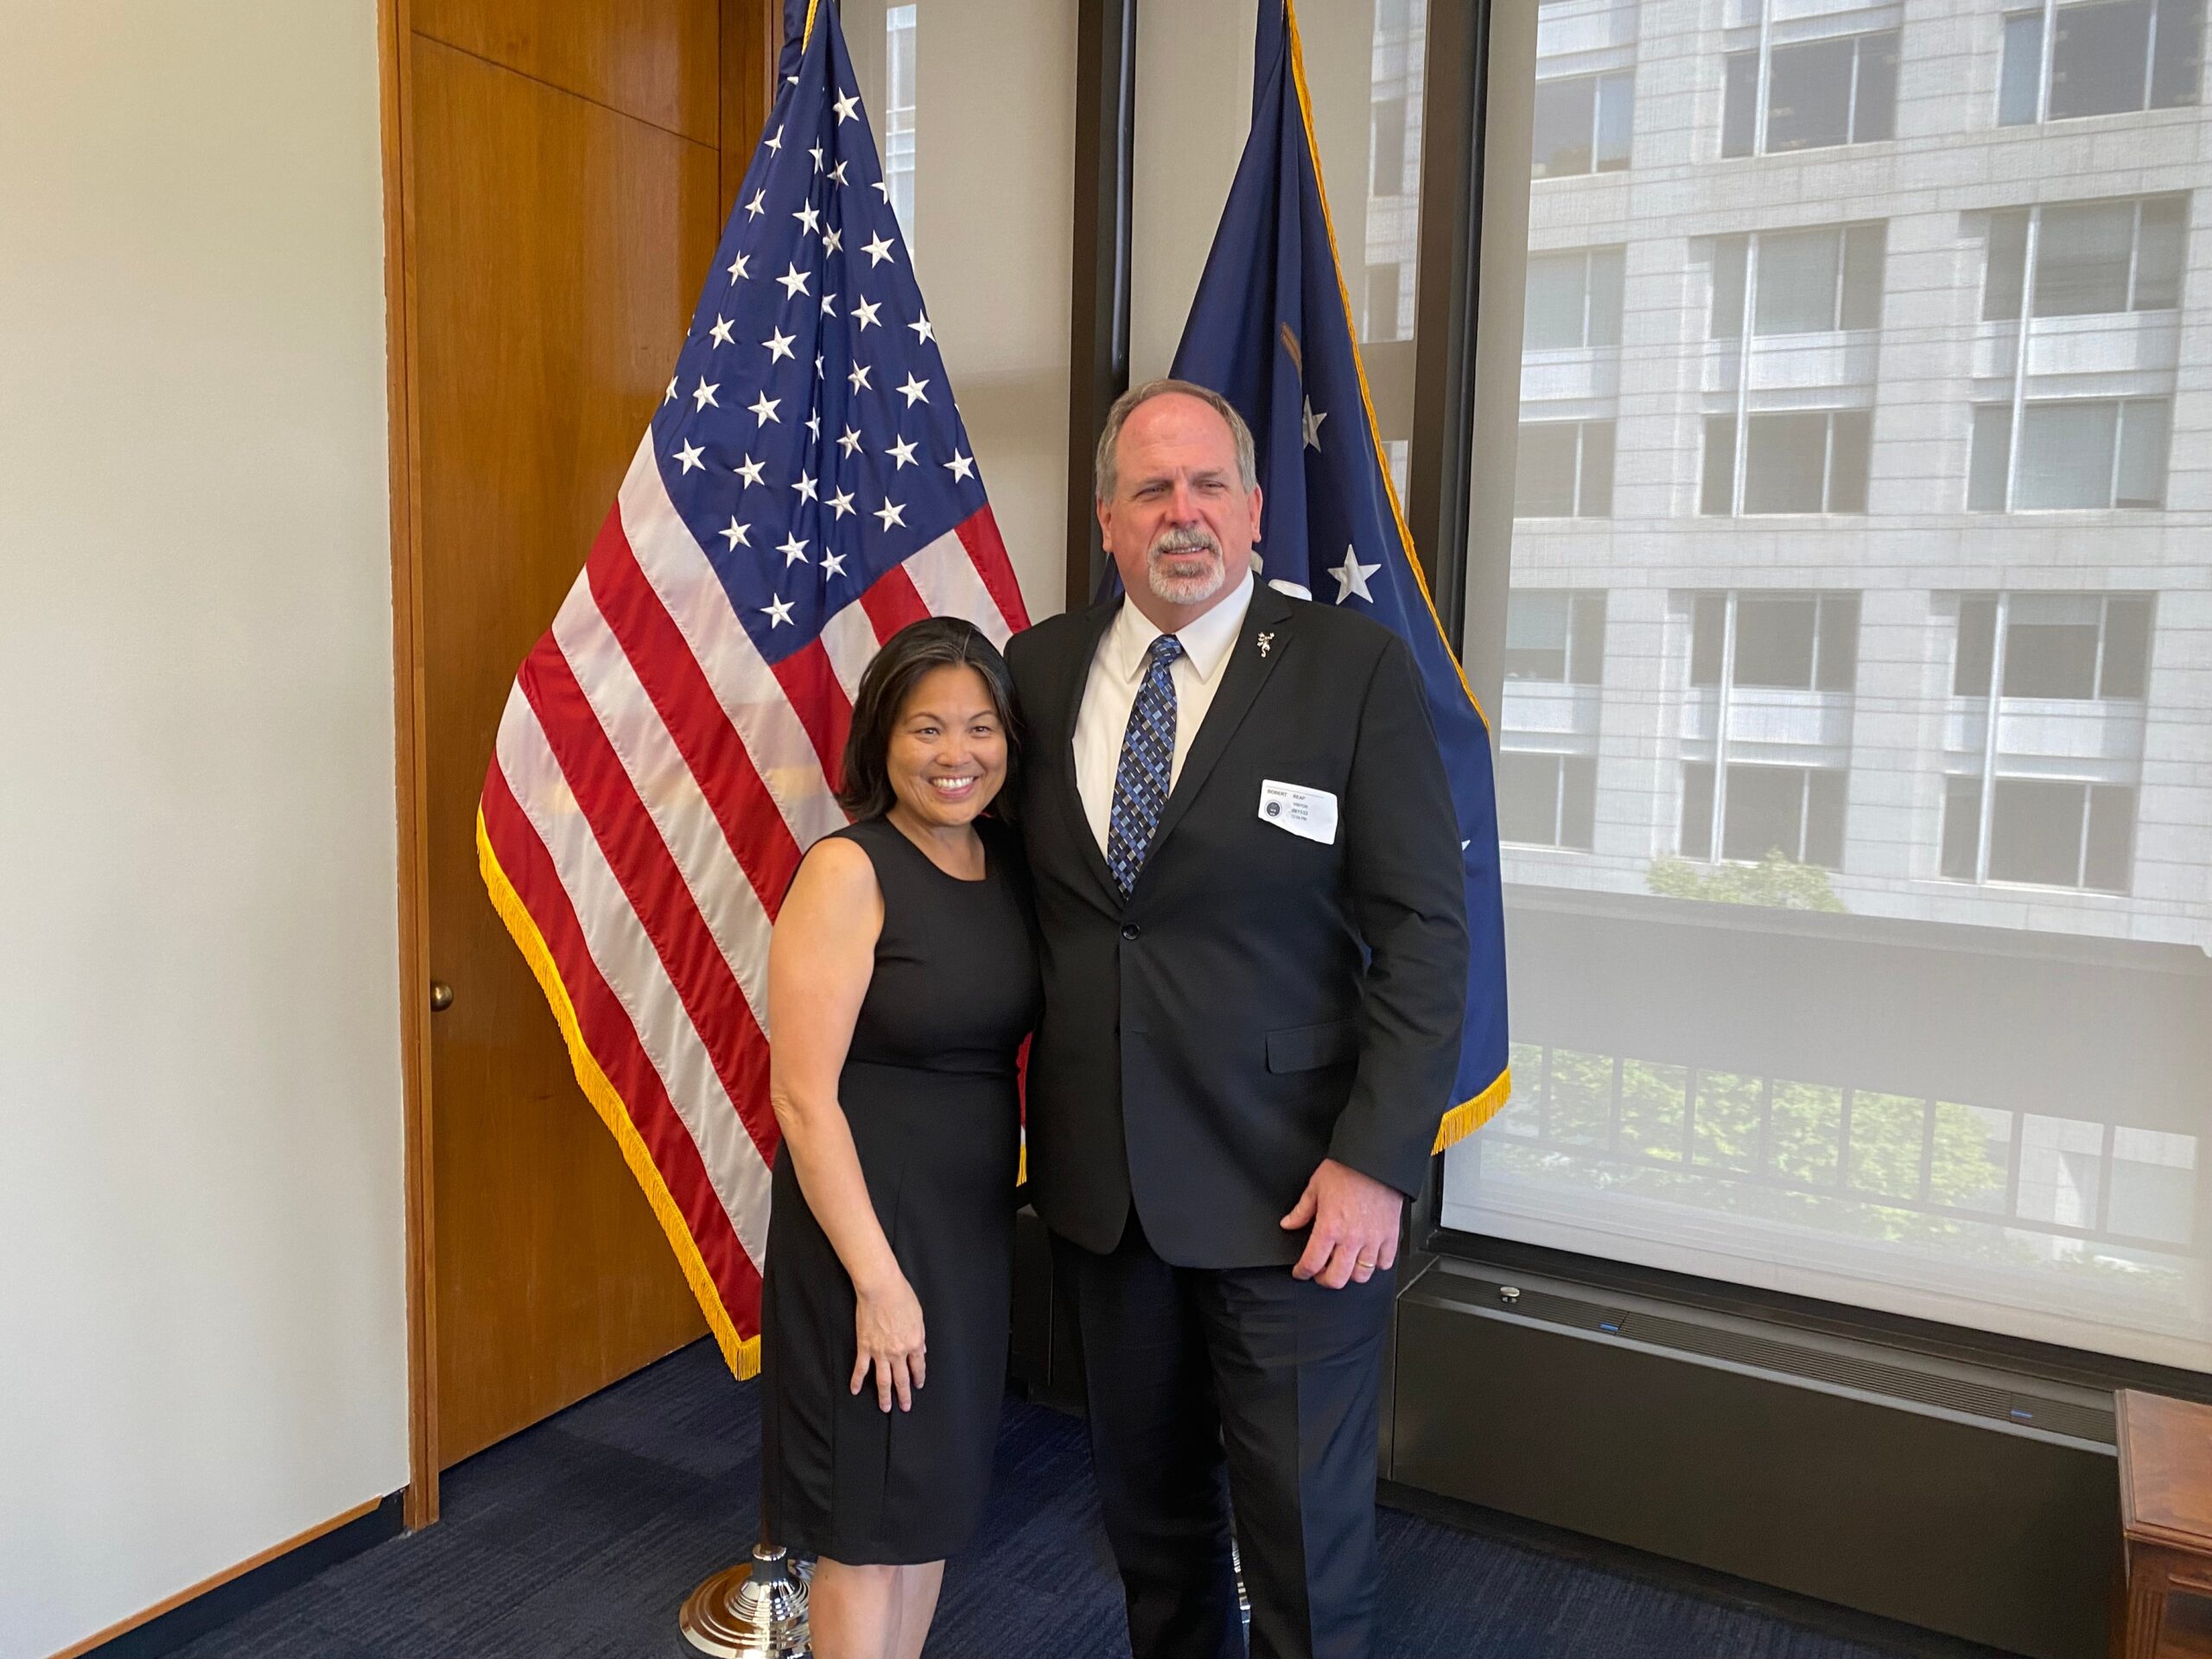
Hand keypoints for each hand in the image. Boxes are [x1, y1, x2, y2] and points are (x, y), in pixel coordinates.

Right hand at [850, 1271, 926, 1411]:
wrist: (881, 1289)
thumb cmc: (902, 1297)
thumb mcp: (919, 1316)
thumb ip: (920, 1336)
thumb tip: (921, 1351)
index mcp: (914, 1343)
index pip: (918, 1366)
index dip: (918, 1377)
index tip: (918, 1385)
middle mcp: (898, 1352)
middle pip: (902, 1379)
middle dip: (904, 1395)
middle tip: (905, 1407)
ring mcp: (880, 1352)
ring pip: (883, 1380)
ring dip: (884, 1396)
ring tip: (885, 1407)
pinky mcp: (865, 1347)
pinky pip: (861, 1368)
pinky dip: (857, 1381)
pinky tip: (855, 1390)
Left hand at [1280, 1158, 1402, 1288]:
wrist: (1375, 1160)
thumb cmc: (1348, 1169)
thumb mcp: (1315, 1187)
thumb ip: (1301, 1211)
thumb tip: (1289, 1224)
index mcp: (1329, 1227)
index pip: (1312, 1263)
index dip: (1302, 1272)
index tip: (1301, 1271)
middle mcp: (1351, 1238)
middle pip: (1336, 1279)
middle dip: (1324, 1280)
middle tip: (1321, 1272)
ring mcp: (1373, 1240)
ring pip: (1361, 1276)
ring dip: (1350, 1274)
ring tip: (1344, 1265)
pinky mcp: (1391, 1236)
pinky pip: (1385, 1263)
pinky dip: (1376, 1265)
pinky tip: (1368, 1257)